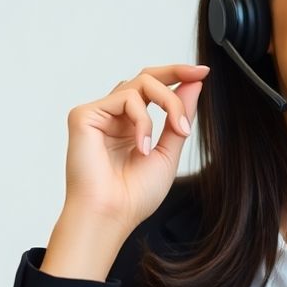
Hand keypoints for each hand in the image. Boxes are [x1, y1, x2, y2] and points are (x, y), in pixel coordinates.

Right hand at [42, 64, 207, 278]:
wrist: (113, 215)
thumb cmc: (135, 195)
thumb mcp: (168, 151)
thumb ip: (178, 117)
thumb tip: (194, 84)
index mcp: (130, 125)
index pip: (152, 90)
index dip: (176, 77)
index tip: (202, 73)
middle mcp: (113, 116)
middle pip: (145, 77)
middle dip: (175, 72)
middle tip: (198, 73)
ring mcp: (98, 114)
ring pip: (140, 83)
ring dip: (168, 103)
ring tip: (178, 131)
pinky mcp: (84, 115)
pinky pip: (125, 98)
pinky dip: (143, 120)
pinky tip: (143, 146)